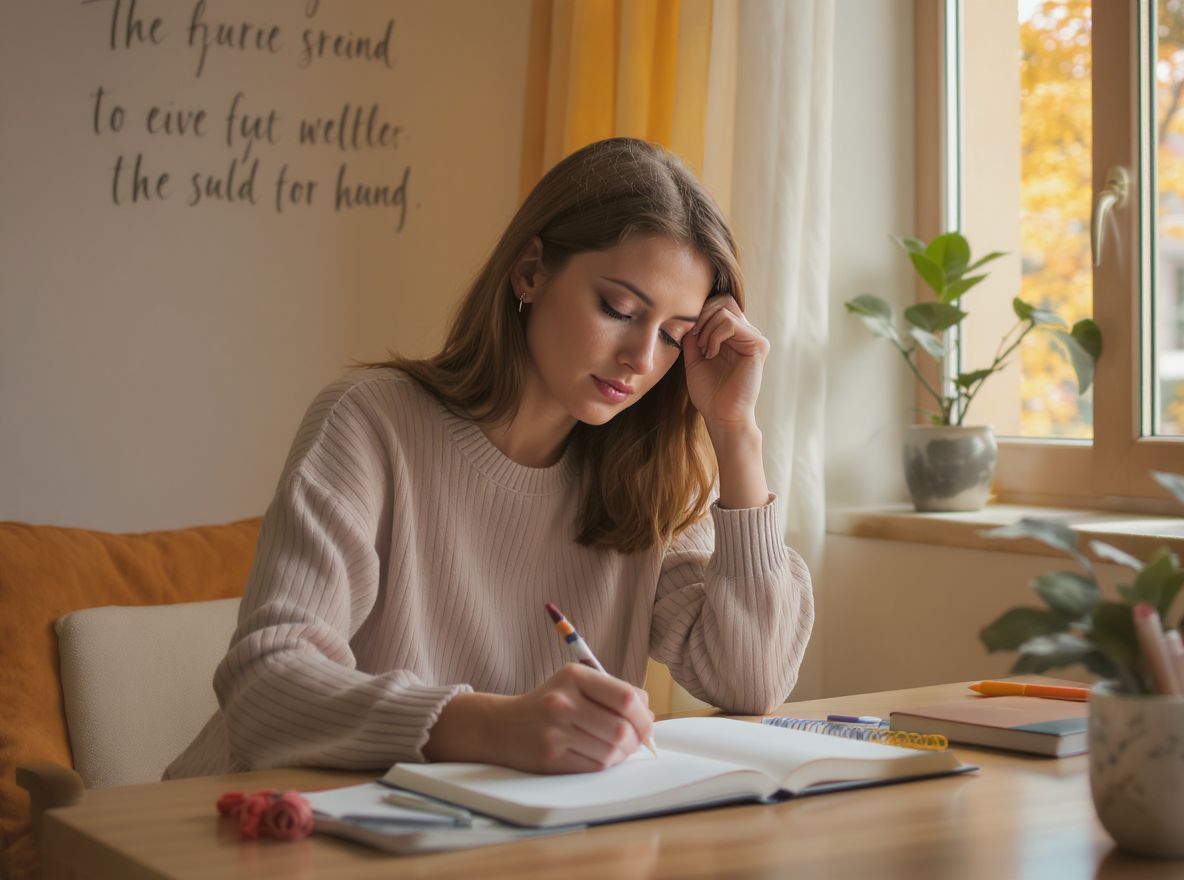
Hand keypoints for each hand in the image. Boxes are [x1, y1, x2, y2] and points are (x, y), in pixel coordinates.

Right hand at [424, 664, 653, 773]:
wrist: (503, 726)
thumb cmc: (550, 704)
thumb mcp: (577, 684)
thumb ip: (614, 693)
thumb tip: (649, 716)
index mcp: (574, 676)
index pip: (626, 698)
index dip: (644, 716)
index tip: (646, 724)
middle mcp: (563, 701)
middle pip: (622, 729)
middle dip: (636, 740)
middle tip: (634, 741)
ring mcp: (555, 730)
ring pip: (611, 752)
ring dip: (621, 755)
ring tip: (615, 749)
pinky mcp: (551, 757)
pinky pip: (594, 766)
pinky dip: (604, 764)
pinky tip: (598, 756)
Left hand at [682, 295, 768, 430]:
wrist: (721, 415)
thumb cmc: (708, 392)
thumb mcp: (694, 357)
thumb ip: (693, 334)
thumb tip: (688, 313)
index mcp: (733, 334)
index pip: (718, 303)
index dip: (700, 313)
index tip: (689, 335)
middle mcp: (746, 332)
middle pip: (723, 300)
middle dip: (701, 316)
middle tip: (695, 340)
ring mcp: (754, 337)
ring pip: (724, 310)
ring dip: (706, 329)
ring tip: (704, 351)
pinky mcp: (758, 344)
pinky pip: (731, 323)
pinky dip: (715, 335)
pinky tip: (711, 353)